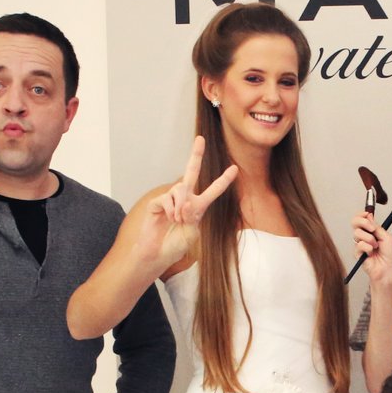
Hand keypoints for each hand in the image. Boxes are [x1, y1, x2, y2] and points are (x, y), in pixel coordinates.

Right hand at [135, 136, 237, 269]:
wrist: (157, 254)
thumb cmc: (176, 246)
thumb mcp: (191, 233)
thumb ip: (192, 216)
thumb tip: (185, 200)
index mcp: (198, 208)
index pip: (213, 191)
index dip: (223, 181)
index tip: (234, 169)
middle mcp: (185, 200)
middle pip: (191, 172)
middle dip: (195, 155)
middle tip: (200, 138)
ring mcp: (170, 199)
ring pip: (180, 190)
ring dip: (181, 207)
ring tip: (177, 220)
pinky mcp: (157, 202)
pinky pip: (168, 199)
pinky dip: (171, 210)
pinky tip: (168, 219)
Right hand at [351, 209, 391, 289]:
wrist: (389, 270)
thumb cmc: (390, 256)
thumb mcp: (387, 237)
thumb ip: (377, 227)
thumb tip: (369, 216)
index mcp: (373, 231)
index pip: (362, 218)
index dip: (363, 214)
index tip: (368, 214)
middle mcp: (365, 236)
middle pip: (355, 222)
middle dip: (363, 222)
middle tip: (372, 229)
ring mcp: (361, 244)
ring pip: (357, 233)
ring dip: (369, 238)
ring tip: (376, 246)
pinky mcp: (358, 254)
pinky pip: (359, 245)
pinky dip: (367, 248)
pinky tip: (372, 253)